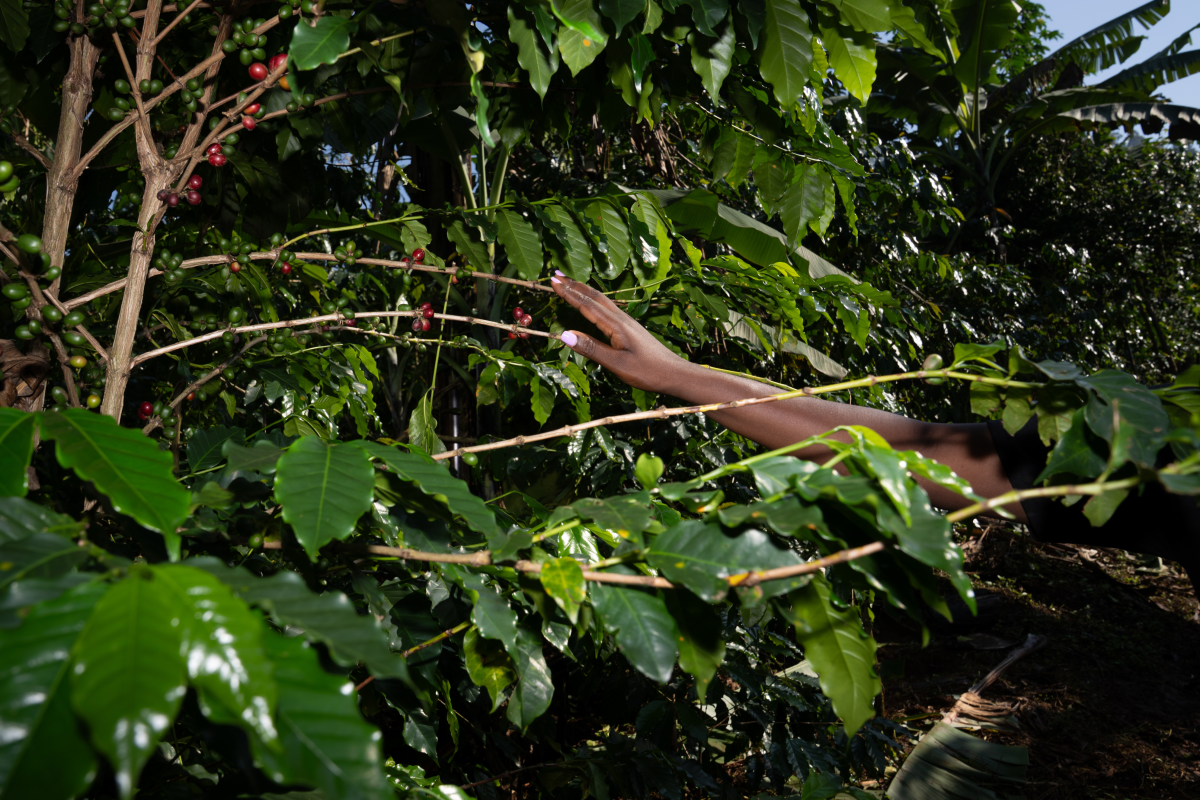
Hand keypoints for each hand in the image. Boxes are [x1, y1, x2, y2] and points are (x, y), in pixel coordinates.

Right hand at [550, 272, 690, 393]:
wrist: (674, 373)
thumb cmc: (647, 372)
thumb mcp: (616, 364)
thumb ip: (591, 348)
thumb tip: (565, 335)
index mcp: (616, 325)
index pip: (587, 305)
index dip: (569, 294)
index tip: (553, 281)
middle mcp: (621, 319)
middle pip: (594, 297)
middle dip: (574, 285)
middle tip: (556, 275)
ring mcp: (627, 322)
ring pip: (602, 301)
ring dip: (584, 290)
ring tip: (569, 283)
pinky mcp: (630, 328)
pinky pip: (607, 308)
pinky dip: (594, 300)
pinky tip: (592, 303)